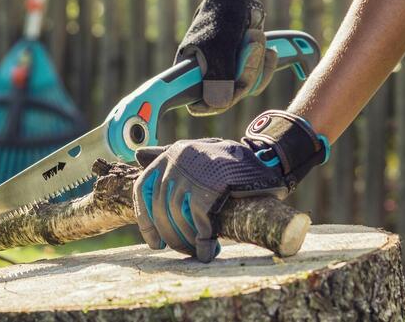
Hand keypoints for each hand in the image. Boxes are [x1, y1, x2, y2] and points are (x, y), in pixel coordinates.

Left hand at [131, 110, 329, 262]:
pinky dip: (202, 242)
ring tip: (197, 250)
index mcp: (171, 153)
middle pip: (160, 208)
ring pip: (177, 217)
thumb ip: (169, 154)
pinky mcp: (211, 188)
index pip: (143, 189)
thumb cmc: (230, 162)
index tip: (154, 242)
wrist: (267, 161)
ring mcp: (193, 173)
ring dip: (186, 241)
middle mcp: (177, 160)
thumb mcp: (197, 151)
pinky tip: (208, 252)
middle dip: (170, 235)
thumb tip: (137, 155)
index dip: (145, 220)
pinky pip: (198, 224)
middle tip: (183, 250)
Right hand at [177, 0, 268, 115]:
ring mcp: (226, 73)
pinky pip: (258, 80)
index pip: (195, 103)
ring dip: (257, 62)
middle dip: (245, 71)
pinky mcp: (242, 68)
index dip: (208, 105)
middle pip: (229, 98)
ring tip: (255, 35)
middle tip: (250, 44)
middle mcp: (207, 76)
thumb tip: (218, 105)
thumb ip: (218, 75)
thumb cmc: (223, 15)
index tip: (222, 97)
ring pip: (246, 89)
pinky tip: (266, 47)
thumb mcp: (219, 44)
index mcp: (191, 71)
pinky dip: (265, 63)